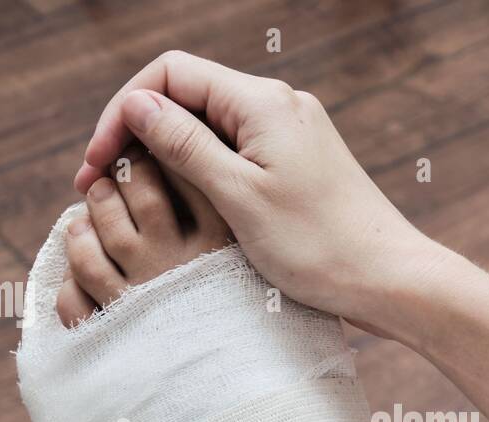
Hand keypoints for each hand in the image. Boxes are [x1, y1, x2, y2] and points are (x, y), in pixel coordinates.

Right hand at [76, 52, 445, 336]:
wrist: (391, 281)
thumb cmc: (320, 246)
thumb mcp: (238, 198)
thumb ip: (185, 146)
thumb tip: (137, 105)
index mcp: (264, 102)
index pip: (170, 74)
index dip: (123, 111)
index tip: (97, 163)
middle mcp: (279, 106)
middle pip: (187, 97)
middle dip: (138, 135)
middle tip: (99, 187)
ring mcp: (291, 135)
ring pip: (209, 128)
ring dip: (165, 158)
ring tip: (131, 202)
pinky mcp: (298, 165)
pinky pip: (236, 154)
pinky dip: (200, 174)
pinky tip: (179, 209)